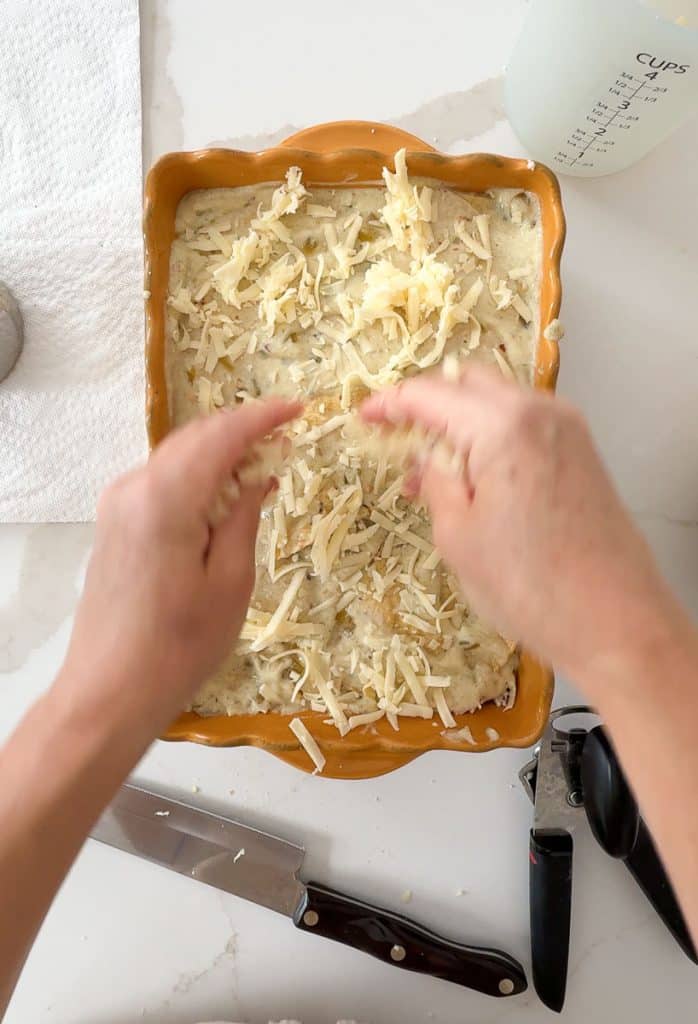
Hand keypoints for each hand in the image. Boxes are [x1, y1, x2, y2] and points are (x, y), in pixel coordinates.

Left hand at [57, 399, 299, 734]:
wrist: (109, 691)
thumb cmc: (179, 647)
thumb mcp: (230, 583)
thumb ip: (243, 517)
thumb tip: (259, 475)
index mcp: (165, 498)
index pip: (220, 436)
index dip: (262, 417)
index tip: (298, 409)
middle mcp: (134, 487)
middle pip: (195, 438)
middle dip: (242, 431)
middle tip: (287, 440)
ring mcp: (117, 503)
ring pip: (178, 457)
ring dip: (219, 453)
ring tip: (263, 466)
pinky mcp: (114, 523)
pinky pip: (162, 480)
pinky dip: (197, 476)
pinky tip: (224, 495)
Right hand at [362, 368, 678, 682]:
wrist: (615, 621)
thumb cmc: (528, 585)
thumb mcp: (458, 536)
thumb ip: (436, 480)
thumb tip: (425, 455)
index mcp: (503, 425)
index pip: (432, 394)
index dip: (391, 403)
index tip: (364, 417)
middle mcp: (541, 411)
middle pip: (470, 383)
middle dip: (429, 404)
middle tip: (397, 441)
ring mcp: (569, 430)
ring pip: (500, 401)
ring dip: (461, 423)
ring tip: (432, 474)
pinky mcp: (582, 454)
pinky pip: (525, 425)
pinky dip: (492, 437)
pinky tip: (475, 479)